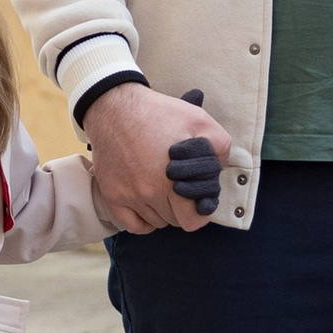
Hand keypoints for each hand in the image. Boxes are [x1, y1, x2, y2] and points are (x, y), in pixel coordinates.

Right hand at [87, 82, 236, 234]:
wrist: (115, 107)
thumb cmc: (157, 113)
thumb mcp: (199, 120)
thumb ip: (218, 146)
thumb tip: (220, 167)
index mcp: (172, 181)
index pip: (193, 220)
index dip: (200, 210)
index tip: (198, 198)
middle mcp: (148, 193)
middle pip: (175, 221)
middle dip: (183, 207)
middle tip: (182, 189)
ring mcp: (128, 196)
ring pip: (156, 222)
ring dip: (164, 210)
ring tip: (165, 188)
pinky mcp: (112, 195)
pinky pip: (133, 225)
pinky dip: (143, 221)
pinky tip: (149, 204)